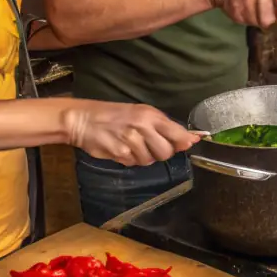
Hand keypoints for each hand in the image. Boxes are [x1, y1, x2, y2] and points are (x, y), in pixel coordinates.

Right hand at [64, 101, 199, 166]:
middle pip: (166, 152)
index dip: (186, 141)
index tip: (193, 143)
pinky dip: (130, 160)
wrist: (83, 119)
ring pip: (150, 160)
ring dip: (144, 157)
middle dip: (161, 152)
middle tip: (149, 145)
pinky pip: (134, 163)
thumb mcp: (140, 113)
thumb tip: (188, 140)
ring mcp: (131, 141)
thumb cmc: (114, 115)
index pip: (177, 132)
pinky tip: (122, 149)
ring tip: (132, 145)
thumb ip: (163, 126)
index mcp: (150, 115)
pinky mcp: (120, 153)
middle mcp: (143, 127)